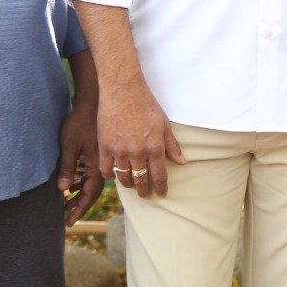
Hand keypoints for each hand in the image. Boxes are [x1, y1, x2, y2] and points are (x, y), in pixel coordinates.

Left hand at [58, 101, 104, 225]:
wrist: (93, 103)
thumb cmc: (79, 123)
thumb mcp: (69, 146)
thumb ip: (67, 168)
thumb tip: (63, 190)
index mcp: (97, 166)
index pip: (89, 195)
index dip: (79, 209)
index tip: (69, 221)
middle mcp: (103, 165)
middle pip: (93, 192)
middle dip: (79, 205)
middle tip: (67, 216)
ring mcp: (101, 159)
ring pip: (93, 183)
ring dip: (81, 194)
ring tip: (67, 202)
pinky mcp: (98, 152)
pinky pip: (92, 174)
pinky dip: (83, 182)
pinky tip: (74, 184)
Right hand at [97, 78, 185, 198]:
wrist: (123, 91)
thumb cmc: (146, 105)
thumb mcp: (164, 124)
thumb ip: (172, 146)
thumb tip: (182, 162)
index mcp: (155, 147)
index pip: (159, 175)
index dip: (161, 187)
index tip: (162, 193)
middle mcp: (138, 152)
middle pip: (141, 180)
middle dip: (144, 190)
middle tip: (146, 194)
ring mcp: (120, 151)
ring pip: (124, 177)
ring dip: (128, 184)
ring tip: (131, 185)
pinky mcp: (105, 147)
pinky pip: (106, 169)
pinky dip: (110, 175)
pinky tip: (114, 175)